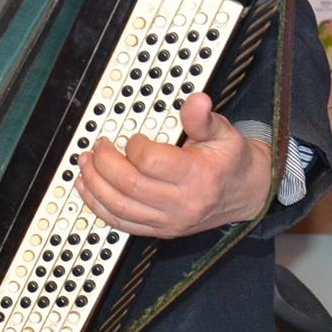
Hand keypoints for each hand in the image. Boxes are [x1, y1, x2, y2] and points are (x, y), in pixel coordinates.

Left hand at [75, 92, 272, 239]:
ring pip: (119, 207)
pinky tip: (86, 188)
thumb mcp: (223, 132)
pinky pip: (121, 223)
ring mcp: (170, 221)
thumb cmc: (230, 161)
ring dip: (94, 184)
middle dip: (104, 162)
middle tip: (97, 146)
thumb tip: (196, 100)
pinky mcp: (160, 231)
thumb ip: (202, 118)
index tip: (132, 138)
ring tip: (85, 163)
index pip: (151, 162)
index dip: (133, 146)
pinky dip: (97, 206)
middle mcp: (183, 204)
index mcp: (199, 177)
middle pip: (129, 185)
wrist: (246, 194)